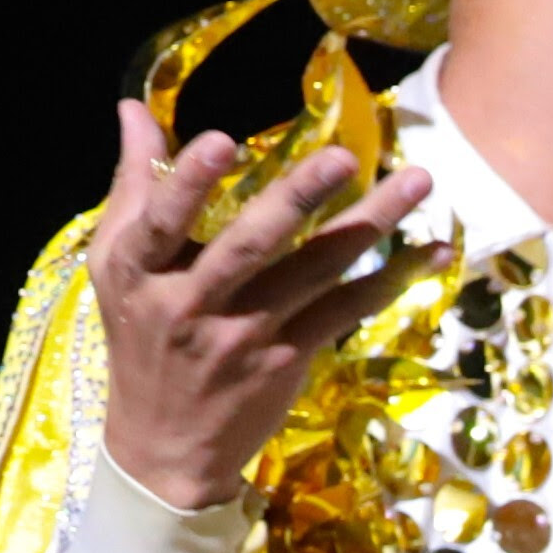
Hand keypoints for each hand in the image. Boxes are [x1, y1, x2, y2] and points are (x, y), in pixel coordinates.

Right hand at [87, 96, 432, 510]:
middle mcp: (194, 305)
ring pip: (315, 272)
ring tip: (417, 181)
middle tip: (345, 156)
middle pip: (250, 245)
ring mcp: (246, 335)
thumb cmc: (141, 337)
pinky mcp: (289, 358)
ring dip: (370, 224)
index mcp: (141, 273)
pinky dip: (393, 280)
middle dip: (297, 198)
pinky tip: (435, 250)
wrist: (165, 446)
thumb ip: (134, 185)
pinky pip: (347, 311)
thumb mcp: (118, 265)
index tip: (220, 140)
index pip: (160, 223)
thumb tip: (133, 107)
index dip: (188, 184)